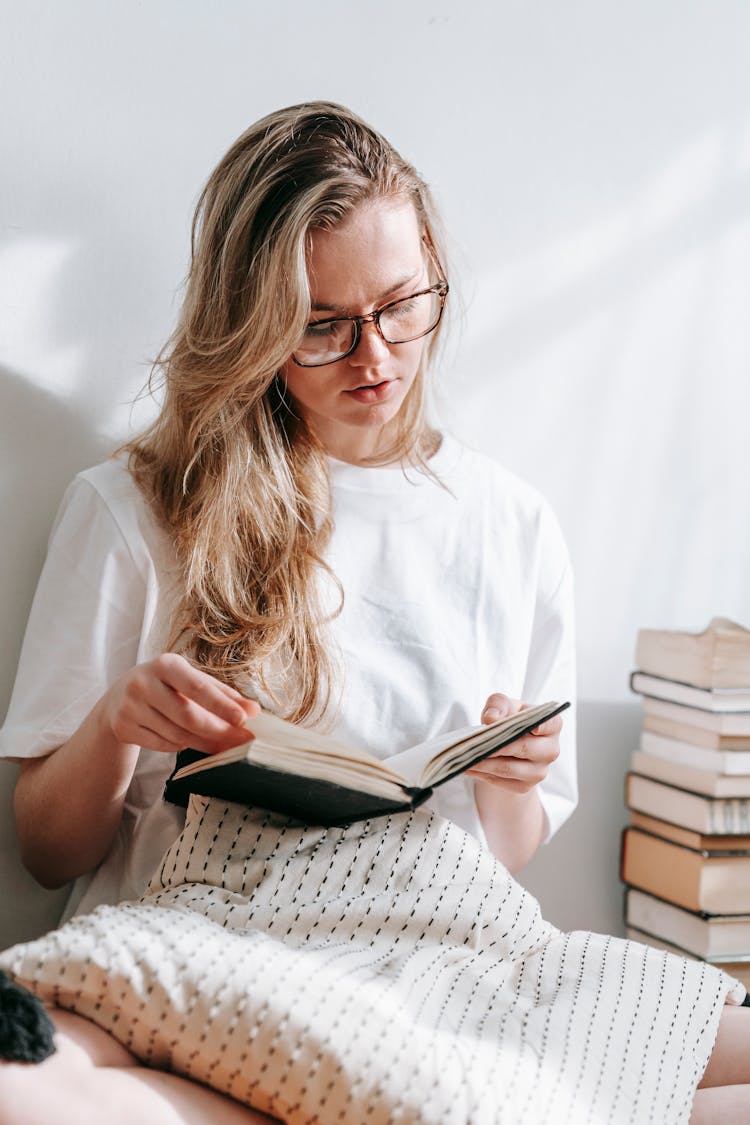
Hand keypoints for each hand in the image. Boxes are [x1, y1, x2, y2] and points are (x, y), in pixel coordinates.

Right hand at [102, 653, 258, 754]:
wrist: (118, 697)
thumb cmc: (166, 686)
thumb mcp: (190, 680)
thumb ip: (222, 694)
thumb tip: (253, 710)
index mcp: (166, 664)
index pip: (197, 687)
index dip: (221, 705)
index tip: (244, 719)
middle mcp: (144, 682)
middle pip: (188, 715)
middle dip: (218, 730)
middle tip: (241, 741)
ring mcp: (130, 706)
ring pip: (176, 734)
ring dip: (203, 742)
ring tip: (220, 744)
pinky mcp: (123, 727)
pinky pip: (162, 745)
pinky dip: (181, 746)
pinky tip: (188, 741)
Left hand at [466, 692, 561, 792]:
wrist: (509, 745)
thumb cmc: (510, 719)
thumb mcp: (504, 705)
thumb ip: (498, 705)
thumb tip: (491, 719)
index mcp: (552, 725)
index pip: (551, 724)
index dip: (543, 726)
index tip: (533, 727)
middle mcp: (550, 750)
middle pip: (524, 748)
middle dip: (497, 745)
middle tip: (475, 743)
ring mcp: (539, 772)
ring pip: (507, 768)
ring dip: (484, 763)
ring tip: (464, 757)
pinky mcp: (524, 786)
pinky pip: (499, 781)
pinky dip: (481, 773)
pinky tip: (467, 766)